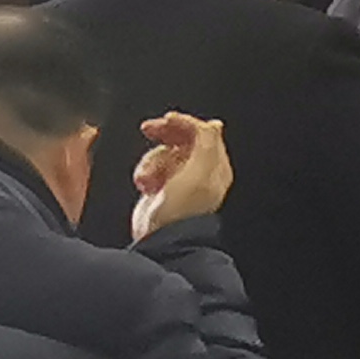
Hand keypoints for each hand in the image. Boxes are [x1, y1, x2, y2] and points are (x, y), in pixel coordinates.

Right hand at [131, 112, 233, 239]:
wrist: (160, 240)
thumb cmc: (181, 211)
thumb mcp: (199, 172)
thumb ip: (207, 144)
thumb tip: (213, 124)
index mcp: (215, 165)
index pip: (204, 133)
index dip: (186, 123)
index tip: (168, 118)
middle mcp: (200, 170)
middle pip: (183, 139)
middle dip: (165, 133)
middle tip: (149, 129)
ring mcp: (179, 179)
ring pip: (163, 152)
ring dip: (151, 160)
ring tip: (147, 177)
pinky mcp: (161, 187)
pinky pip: (151, 168)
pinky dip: (145, 172)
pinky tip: (145, 185)